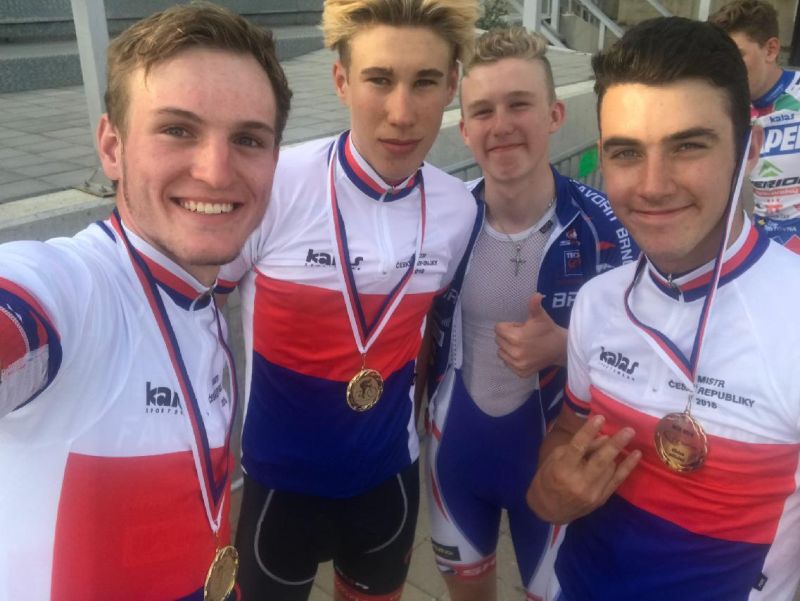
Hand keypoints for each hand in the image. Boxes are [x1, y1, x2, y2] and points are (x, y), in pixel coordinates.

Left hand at [495, 293, 566, 377]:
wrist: (560, 348)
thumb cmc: (547, 330)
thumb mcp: (540, 316)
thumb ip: (534, 305)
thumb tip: (537, 294)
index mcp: (516, 337)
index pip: (498, 329)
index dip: (508, 326)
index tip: (519, 327)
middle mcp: (515, 353)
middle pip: (498, 340)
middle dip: (507, 336)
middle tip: (522, 336)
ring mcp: (518, 364)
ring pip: (501, 353)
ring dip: (507, 348)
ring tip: (522, 345)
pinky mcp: (521, 372)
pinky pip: (507, 364)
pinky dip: (512, 359)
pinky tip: (523, 354)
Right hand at [526, 415, 640, 523]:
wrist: (548, 509)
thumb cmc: (548, 478)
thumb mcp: (556, 458)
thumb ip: (578, 448)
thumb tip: (602, 437)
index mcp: (562, 469)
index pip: (578, 447)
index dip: (589, 431)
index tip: (600, 418)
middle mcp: (579, 482)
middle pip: (601, 460)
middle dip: (616, 444)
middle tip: (629, 430)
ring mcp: (592, 493)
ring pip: (610, 467)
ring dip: (616, 452)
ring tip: (622, 439)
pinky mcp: (601, 499)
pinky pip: (618, 480)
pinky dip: (628, 467)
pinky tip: (636, 455)